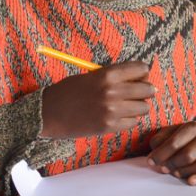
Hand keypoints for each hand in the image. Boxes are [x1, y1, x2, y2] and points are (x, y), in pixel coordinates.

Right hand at [40, 61, 154, 138]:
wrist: (49, 113)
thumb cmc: (68, 91)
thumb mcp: (91, 76)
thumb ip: (114, 76)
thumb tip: (140, 78)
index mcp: (107, 75)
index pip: (141, 69)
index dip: (143, 73)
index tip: (141, 77)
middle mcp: (112, 92)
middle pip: (147, 89)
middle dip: (145, 91)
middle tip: (138, 93)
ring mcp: (112, 111)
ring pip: (143, 108)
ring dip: (138, 107)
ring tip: (126, 106)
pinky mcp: (109, 126)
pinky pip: (133, 122)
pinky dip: (129, 120)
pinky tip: (118, 117)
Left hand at [147, 121, 195, 185]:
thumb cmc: (188, 137)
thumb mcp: (174, 131)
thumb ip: (161, 139)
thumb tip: (153, 154)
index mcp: (193, 127)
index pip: (175, 143)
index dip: (161, 154)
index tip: (151, 161)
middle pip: (188, 155)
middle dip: (172, 164)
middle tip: (163, 169)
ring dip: (185, 172)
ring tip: (175, 173)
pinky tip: (190, 181)